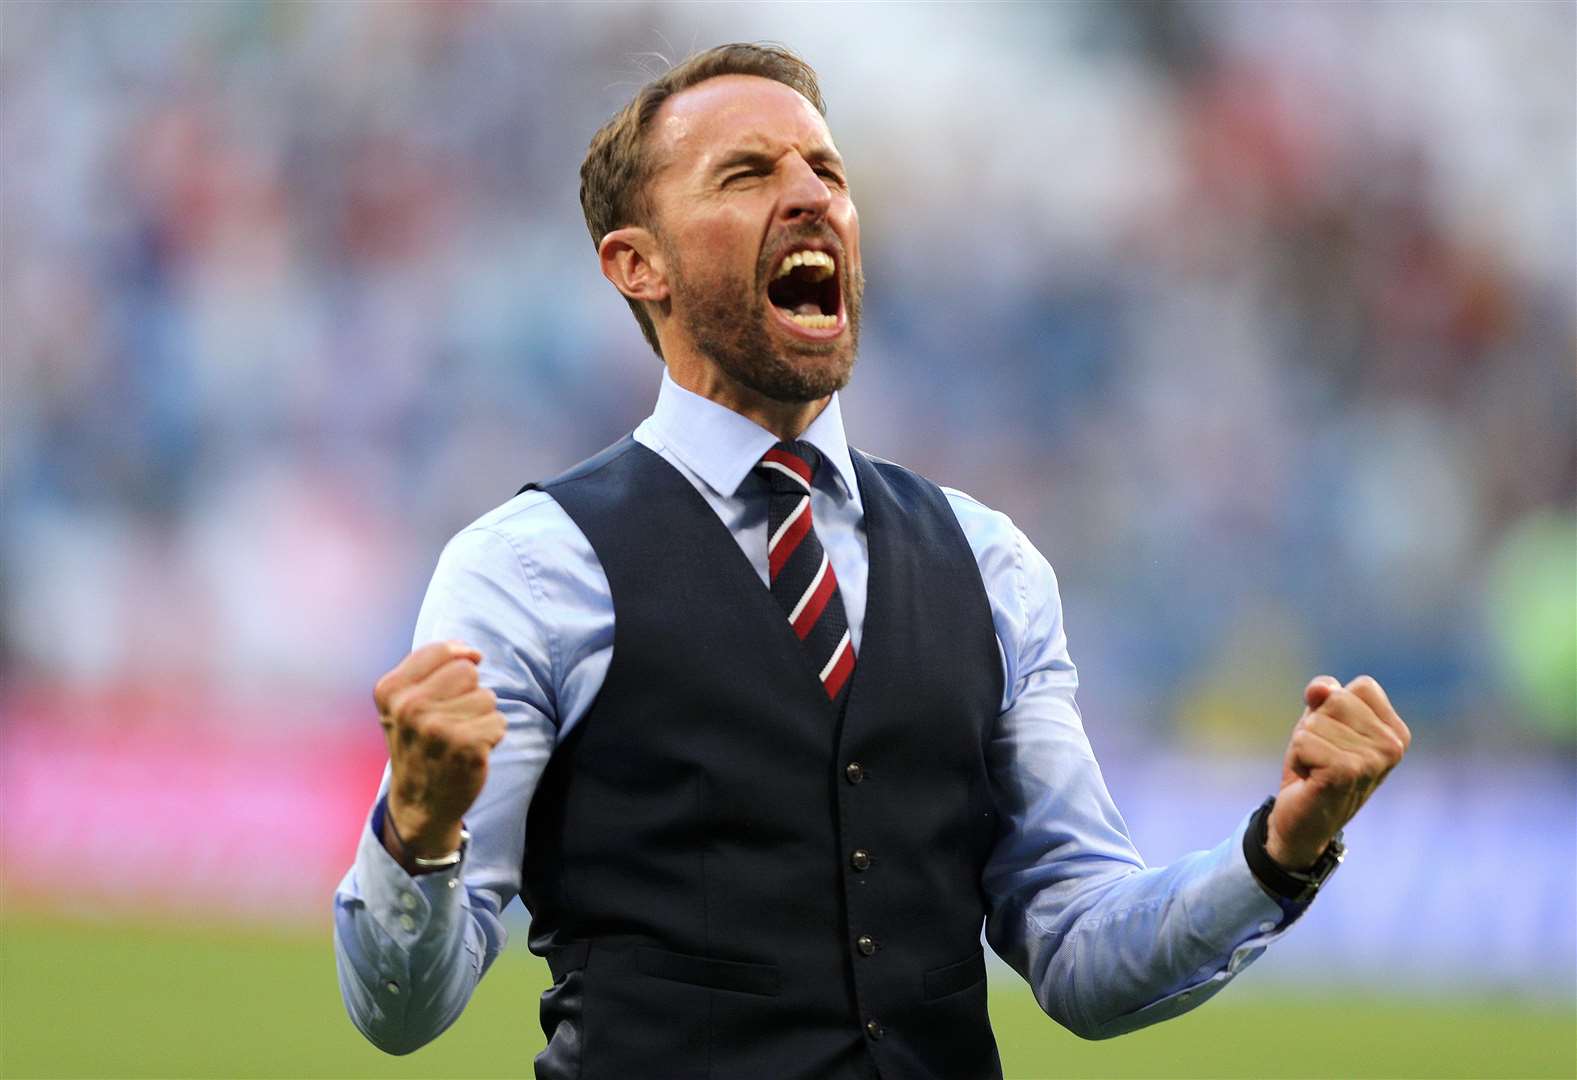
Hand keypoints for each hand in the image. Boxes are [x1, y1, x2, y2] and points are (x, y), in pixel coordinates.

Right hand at [372, 640, 506, 862]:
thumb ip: (430, 668)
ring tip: (459, 738)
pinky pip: (499, 721)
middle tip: (451, 721)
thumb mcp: (403, 703)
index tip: (452, 687)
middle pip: (468, 671)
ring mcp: (437, 728)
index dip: (457, 661)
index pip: (442, 651)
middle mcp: (410, 707)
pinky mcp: (466, 747)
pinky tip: (471, 752)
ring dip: (480, 717)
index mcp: (391, 690)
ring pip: (487, 696)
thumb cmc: (418, 744)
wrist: (419, 804)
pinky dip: (491, 735)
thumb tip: (472, 653)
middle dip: (468, 693)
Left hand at [1266, 675, 1410, 869]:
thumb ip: (1324, 694)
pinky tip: (1310, 778)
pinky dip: (1297, 758)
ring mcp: (1373, 761)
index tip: (1335, 737)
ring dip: (1304, 744)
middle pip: (1336, 699)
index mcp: (1397, 732)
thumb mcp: (1320, 721)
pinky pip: (1303, 741)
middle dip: (1316, 724)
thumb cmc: (1316, 766)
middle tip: (1322, 756)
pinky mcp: (1347, 772)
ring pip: (1315, 721)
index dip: (1335, 705)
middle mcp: (1393, 746)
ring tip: (1316, 768)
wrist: (1304, 821)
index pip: (1363, 686)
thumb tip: (1320, 690)